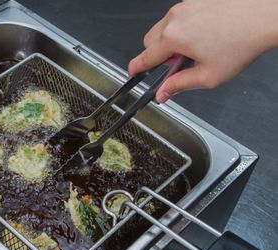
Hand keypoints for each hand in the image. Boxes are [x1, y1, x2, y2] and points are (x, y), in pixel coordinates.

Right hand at [128, 0, 277, 102]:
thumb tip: (163, 93)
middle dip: (158, 55)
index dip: (136, 68)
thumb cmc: (242, 42)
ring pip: (163, 28)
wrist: (266, 16)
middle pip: (150, 41)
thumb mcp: (208, 76)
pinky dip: (182, 28)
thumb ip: (179, 85)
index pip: (145, 57)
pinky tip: (204, 36)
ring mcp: (185, 6)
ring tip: (196, 50)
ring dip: (170, 41)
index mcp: (173, 38)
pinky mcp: (195, 0)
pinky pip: (178, 17)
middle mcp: (174, 18)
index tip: (132, 73)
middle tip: (178, 65)